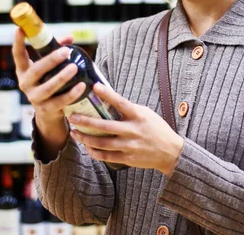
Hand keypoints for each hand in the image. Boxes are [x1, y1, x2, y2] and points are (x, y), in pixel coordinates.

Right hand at [12, 29, 85, 127]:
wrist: (48, 112)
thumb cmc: (48, 82)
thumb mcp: (49, 67)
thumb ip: (57, 50)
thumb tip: (70, 37)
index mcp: (24, 71)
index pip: (18, 55)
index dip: (18, 43)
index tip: (20, 30)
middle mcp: (26, 84)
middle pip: (36, 71)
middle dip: (50, 60)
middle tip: (65, 51)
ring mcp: (35, 98)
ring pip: (47, 88)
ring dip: (61, 78)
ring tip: (74, 68)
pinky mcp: (46, 109)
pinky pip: (59, 101)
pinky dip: (71, 94)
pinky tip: (81, 86)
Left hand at [68, 83, 184, 175]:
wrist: (170, 152)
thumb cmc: (156, 129)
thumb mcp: (146, 114)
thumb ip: (129, 109)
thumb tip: (108, 101)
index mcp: (138, 116)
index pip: (120, 102)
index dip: (107, 94)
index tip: (94, 86)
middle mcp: (133, 130)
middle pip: (105, 126)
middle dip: (86, 121)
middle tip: (72, 117)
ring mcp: (129, 146)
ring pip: (102, 143)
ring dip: (85, 138)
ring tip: (74, 133)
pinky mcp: (127, 158)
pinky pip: (106, 156)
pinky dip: (94, 152)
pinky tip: (87, 147)